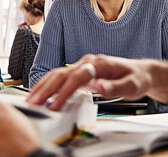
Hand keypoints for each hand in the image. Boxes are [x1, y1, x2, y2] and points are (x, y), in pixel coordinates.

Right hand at [27, 54, 157, 109]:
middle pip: (61, 73)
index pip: (76, 77)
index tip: (54, 105)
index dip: (64, 91)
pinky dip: (48, 85)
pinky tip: (40, 93)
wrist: (137, 71)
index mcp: (97, 63)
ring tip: (31, 99)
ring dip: (43, 86)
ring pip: (57, 74)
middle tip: (33, 102)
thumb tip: (100, 88)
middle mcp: (86, 62)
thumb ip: (115, 87)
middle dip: (45, 88)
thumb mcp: (132, 85)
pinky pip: (60, 77)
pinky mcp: (78, 72)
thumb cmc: (135, 77)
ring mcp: (81, 66)